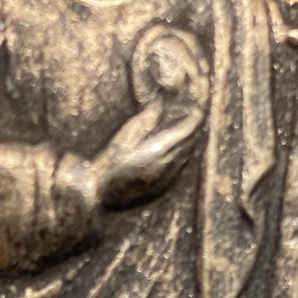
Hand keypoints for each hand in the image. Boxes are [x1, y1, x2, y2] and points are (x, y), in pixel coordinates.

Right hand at [91, 93, 206, 209]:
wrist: (101, 191)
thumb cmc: (110, 161)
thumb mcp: (125, 135)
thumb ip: (146, 121)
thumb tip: (160, 107)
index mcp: (158, 151)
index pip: (185, 133)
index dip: (193, 121)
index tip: (197, 112)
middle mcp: (166, 166)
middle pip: (189, 145)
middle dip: (194, 131)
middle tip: (195, 119)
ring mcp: (166, 179)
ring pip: (185, 158)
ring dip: (189, 145)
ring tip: (190, 133)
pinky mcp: (162, 188)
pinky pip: (179, 170)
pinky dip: (182, 158)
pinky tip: (178, 152)